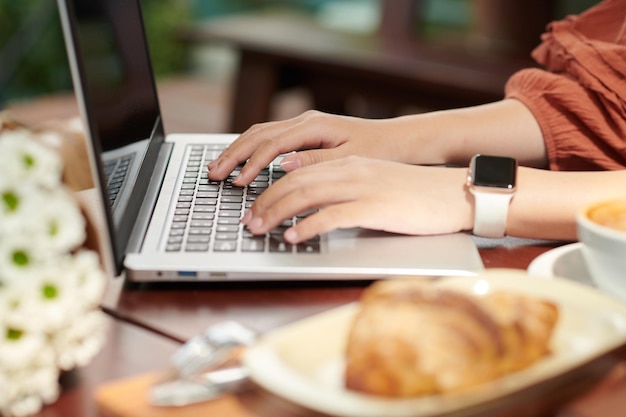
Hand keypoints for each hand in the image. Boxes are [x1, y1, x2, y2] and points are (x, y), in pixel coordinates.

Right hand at [207, 110, 408, 184]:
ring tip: (218, 167)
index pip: (272, 144)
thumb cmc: (378, 151)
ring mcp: (303, 125)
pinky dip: (250, 149)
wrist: (396, 141)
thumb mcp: (350, 160)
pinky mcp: (304, 133)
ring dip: (237, 150)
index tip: (239, 182)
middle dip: (233, 154)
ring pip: (259, 133)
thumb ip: (315, 162)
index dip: (252, 164)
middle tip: (213, 174)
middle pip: (258, 134)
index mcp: (314, 126)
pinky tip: (240, 161)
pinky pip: (269, 138)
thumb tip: (284, 165)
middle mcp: (305, 121)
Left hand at [241, 156, 472, 242]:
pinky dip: (308, 227)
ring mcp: (362, 187)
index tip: (253, 207)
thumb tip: (312, 206)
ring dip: (277, 213)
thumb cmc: (415, 195)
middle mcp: (350, 170)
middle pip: (294, 182)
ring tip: (260, 230)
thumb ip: (344, 188)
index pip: (297, 172)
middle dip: (265, 202)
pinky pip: (332, 216)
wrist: (453, 194)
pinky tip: (294, 237)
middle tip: (248, 222)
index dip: (270, 190)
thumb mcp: (374, 184)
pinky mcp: (374, 207)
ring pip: (306, 195)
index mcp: (348, 164)